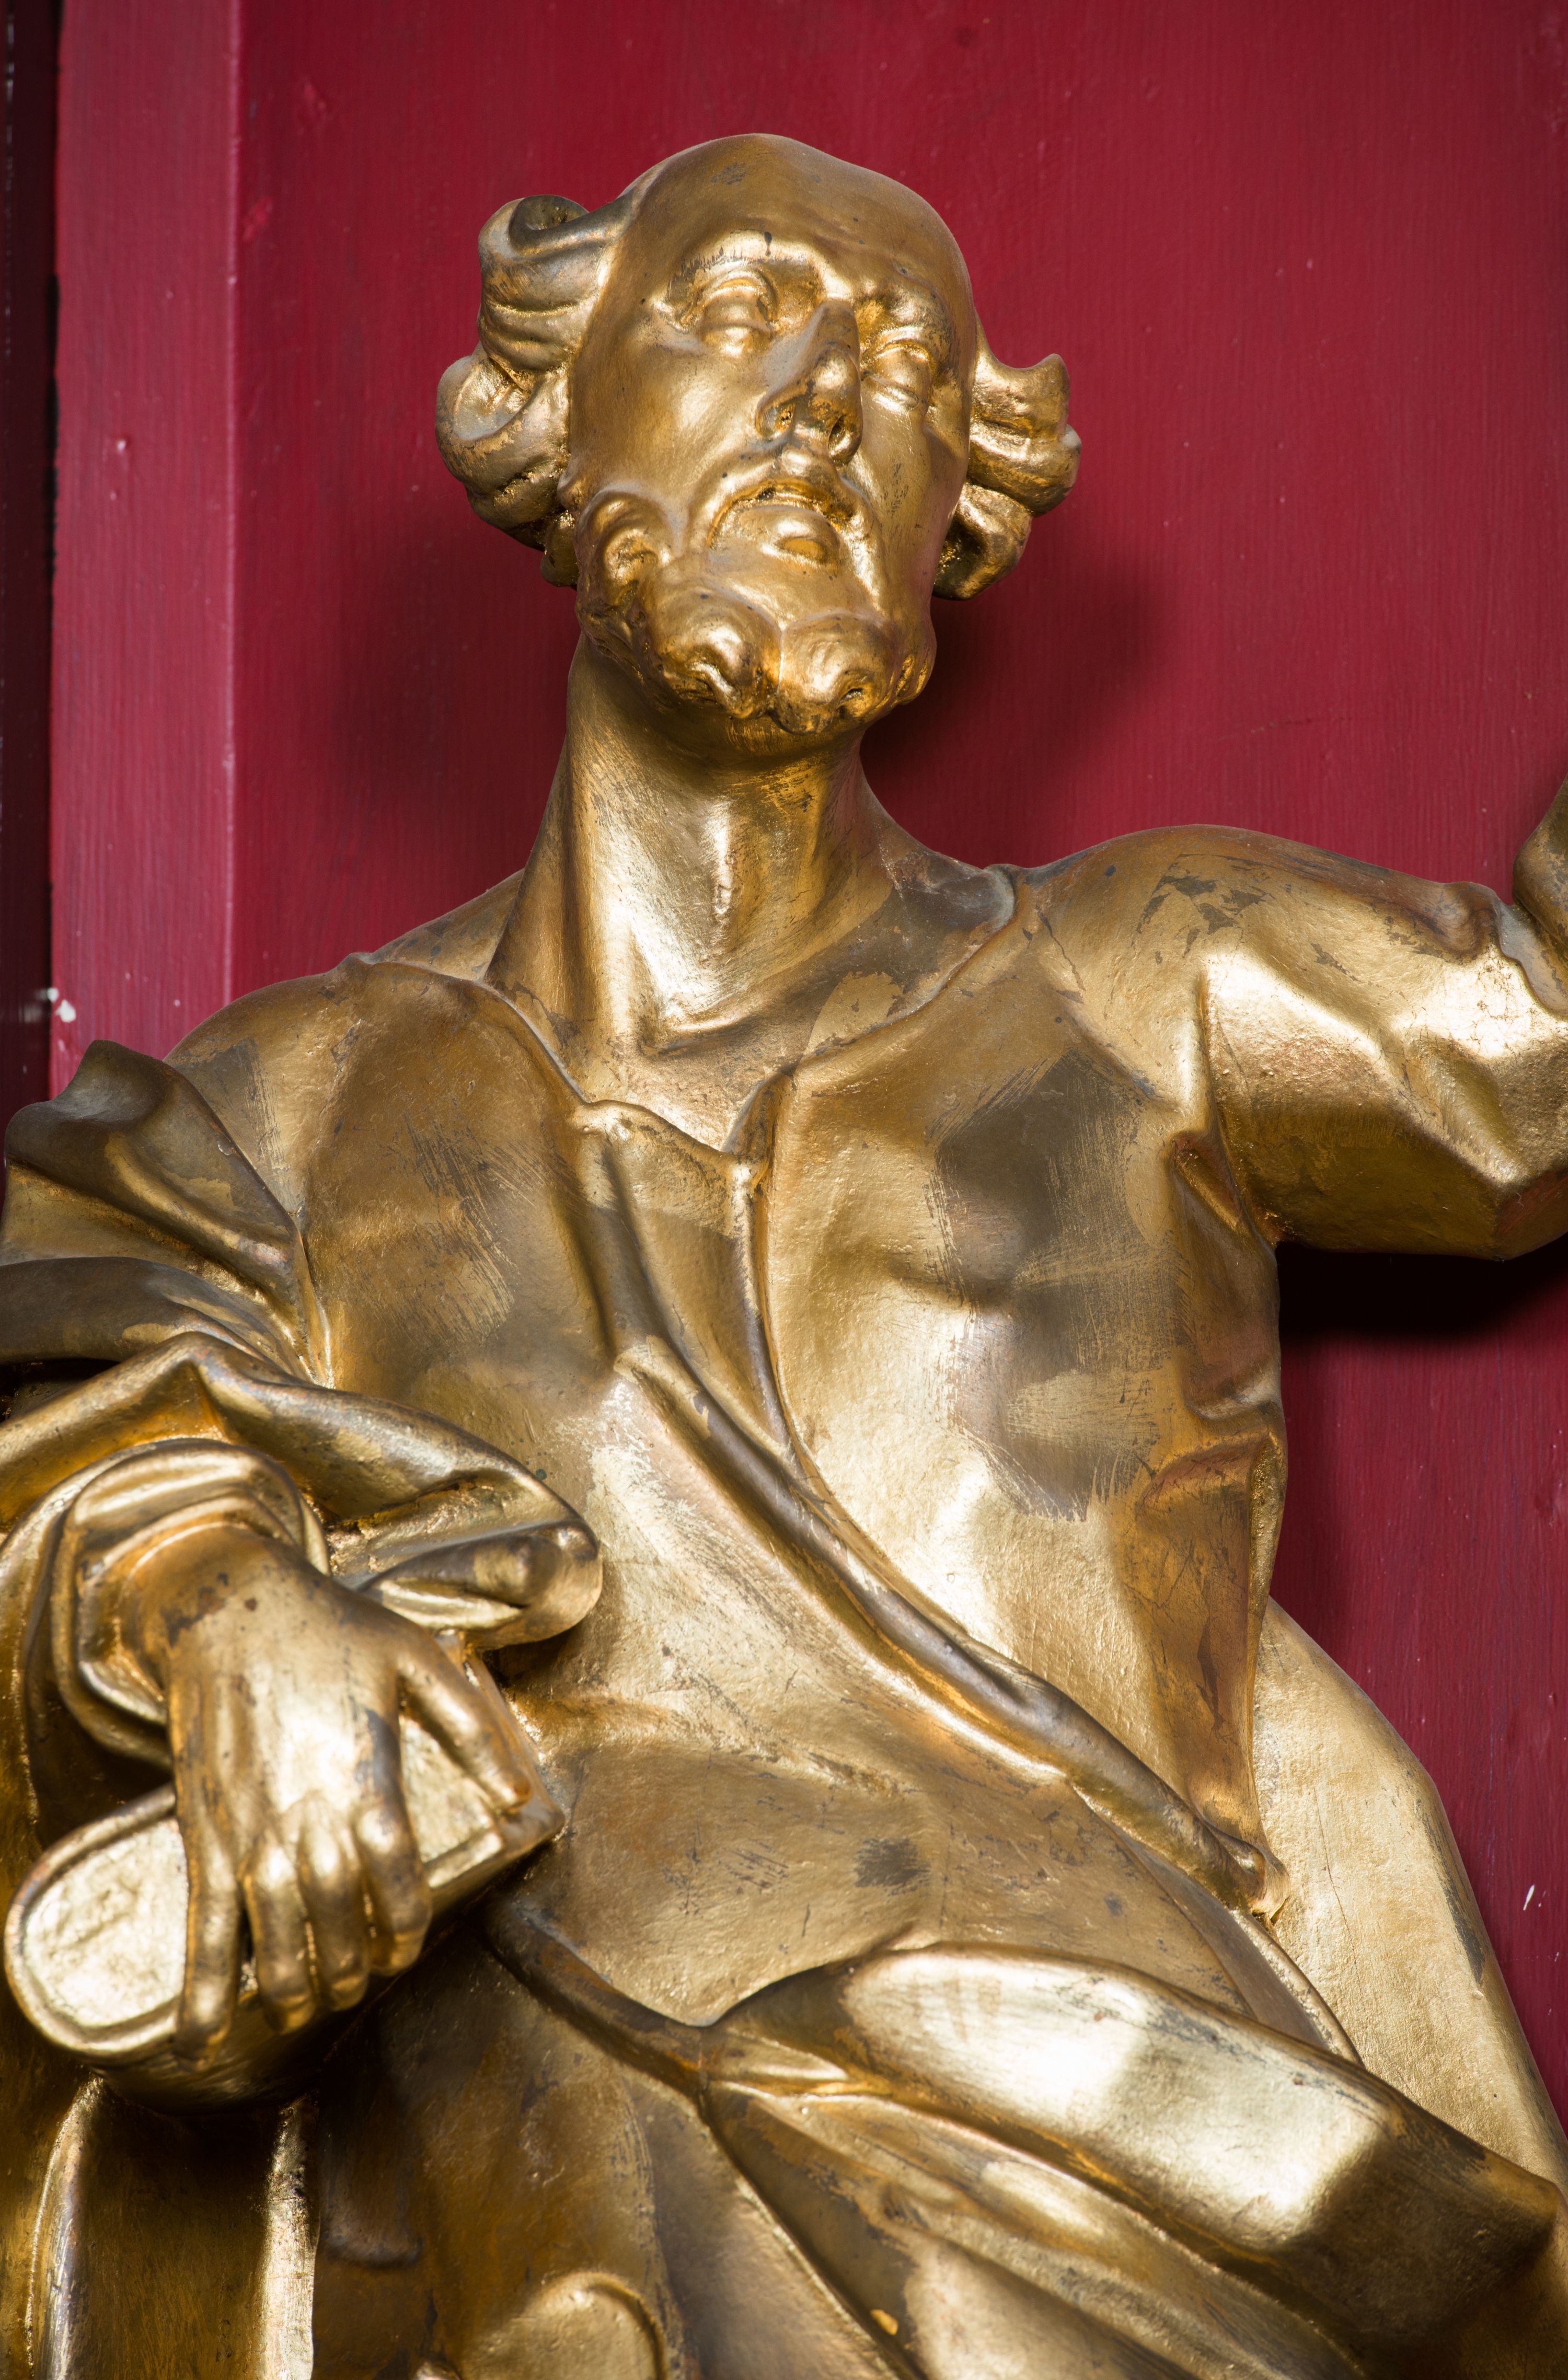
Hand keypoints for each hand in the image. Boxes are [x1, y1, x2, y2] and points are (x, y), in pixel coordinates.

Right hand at [123, 1520, 539, 2064]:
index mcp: (364, 1774)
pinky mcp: (205, 1829)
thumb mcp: (419, 1659)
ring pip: (273, 1931)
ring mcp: (250, 1827)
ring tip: (300, 2010)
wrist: (230, 1609)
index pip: (394, 1872)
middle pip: (335, 1914)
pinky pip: (203, 1919)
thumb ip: (472, 1730)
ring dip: (288, 1984)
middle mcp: (307, 1812)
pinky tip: (198, 2032)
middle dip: (348, 1965)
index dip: (405, 1921)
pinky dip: (200, 1982)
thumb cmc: (333, 1630)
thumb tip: (519, 1797)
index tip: (406, 1946)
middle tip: (355, 1985)